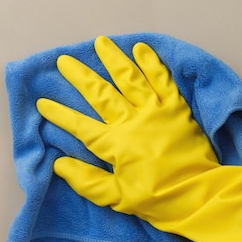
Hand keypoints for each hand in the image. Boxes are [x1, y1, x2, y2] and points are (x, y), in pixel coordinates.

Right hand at [36, 36, 219, 224]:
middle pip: (101, 94)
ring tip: (100, 42)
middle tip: (64, 61)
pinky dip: (152, 63)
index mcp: (114, 144)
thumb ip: (86, 180)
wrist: (199, 195)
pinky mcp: (176, 108)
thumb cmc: (155, 198)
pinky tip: (140, 49)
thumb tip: (59, 164)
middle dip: (80, 76)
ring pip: (130, 79)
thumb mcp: (115, 197)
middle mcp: (131, 121)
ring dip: (113, 60)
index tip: (43, 103)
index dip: (60, 114)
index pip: (80, 125)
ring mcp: (155, 111)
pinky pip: (163, 80)